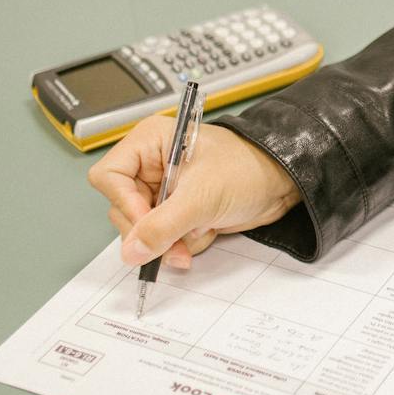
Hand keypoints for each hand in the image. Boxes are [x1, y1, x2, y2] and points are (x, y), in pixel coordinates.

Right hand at [87, 113, 301, 270]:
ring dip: (168, 242)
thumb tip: (130, 252)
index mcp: (150, 142)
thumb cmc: (248, 169)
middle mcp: (152, 164)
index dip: (124, 204)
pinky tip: (205, 231)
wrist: (284, 183)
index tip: (147, 223)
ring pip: (143, 229)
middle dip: (151, 232)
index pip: (109, 176)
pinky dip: (182, 242)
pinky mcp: (180, 210)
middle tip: (175, 245)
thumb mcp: (201, 197)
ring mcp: (165, 189)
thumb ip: (161, 226)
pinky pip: (164, 237)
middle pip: (123, 209)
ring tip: (197, 237)